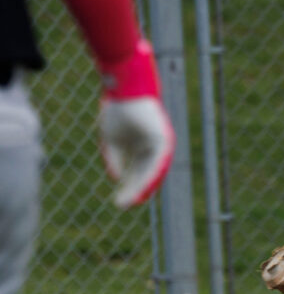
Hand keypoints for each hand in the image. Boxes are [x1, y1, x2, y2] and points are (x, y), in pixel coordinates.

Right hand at [97, 39, 173, 208]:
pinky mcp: (163, 140)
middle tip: (123, 205)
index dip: (129, 186)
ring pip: (153, 172)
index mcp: (142, 147)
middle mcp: (153, 148)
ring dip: (143, 187)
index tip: (119, 201)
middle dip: (134, 190)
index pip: (138, 172)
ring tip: (134, 201)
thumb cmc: (117, 110)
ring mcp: (160, 144)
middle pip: (145, 175)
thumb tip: (116, 178)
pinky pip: (158, 163)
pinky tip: (143, 188)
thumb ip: (115, 159)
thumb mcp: (111, 140)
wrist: (123, 88)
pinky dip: (151, 176)